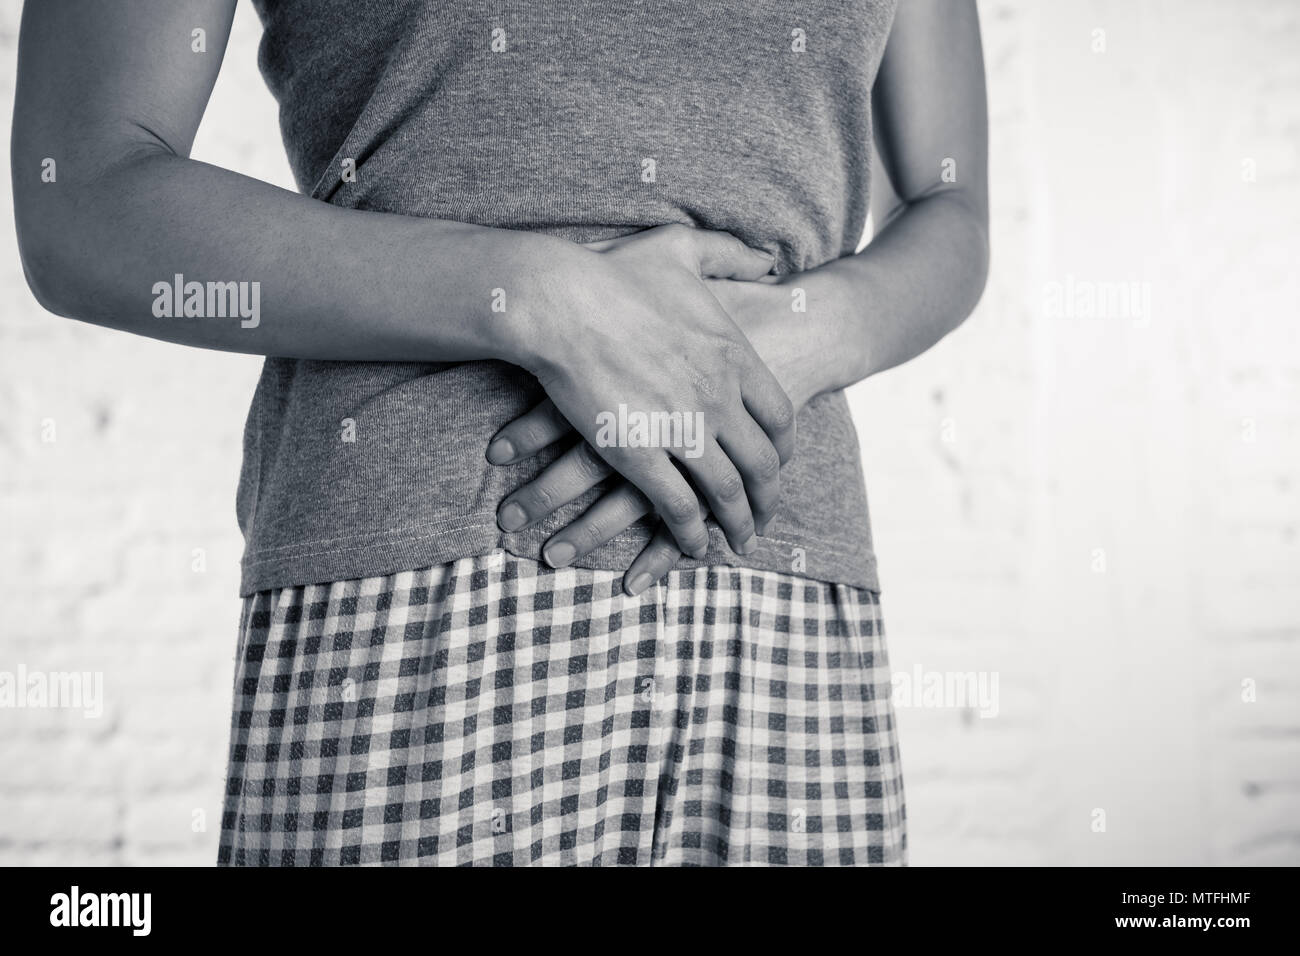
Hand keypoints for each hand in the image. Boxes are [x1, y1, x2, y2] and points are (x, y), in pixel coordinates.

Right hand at [492, 266, 821, 594]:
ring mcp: (682, 428)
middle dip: (768, 498)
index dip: (782, 450)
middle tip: (765, 518)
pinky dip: (690, 533)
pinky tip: (693, 545)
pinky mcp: (640, 454)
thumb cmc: (611, 273)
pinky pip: (678, 507)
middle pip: (762, 463)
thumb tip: (770, 258)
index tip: (777, 465)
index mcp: (733, 356)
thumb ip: (731, 253)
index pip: (779, 417)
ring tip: (738, 543)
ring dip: (736, 524)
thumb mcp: (683, 250)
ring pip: (726, 492)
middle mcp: (719, 397)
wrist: (557, 300)